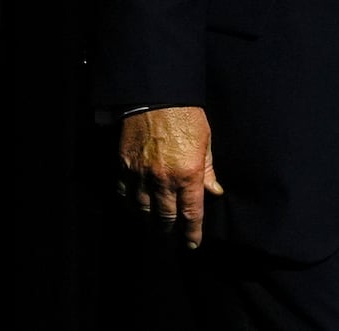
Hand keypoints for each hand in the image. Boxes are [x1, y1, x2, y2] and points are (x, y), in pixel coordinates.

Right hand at [115, 105, 224, 248]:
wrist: (156, 95)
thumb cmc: (186, 115)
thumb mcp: (205, 141)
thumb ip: (208, 170)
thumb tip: (214, 191)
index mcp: (188, 174)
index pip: (191, 214)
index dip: (192, 233)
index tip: (192, 243)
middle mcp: (164, 179)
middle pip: (165, 218)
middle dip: (170, 230)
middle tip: (172, 235)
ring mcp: (142, 174)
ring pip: (143, 210)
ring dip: (150, 220)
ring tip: (154, 223)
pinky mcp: (124, 165)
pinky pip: (125, 194)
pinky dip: (130, 204)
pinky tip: (135, 206)